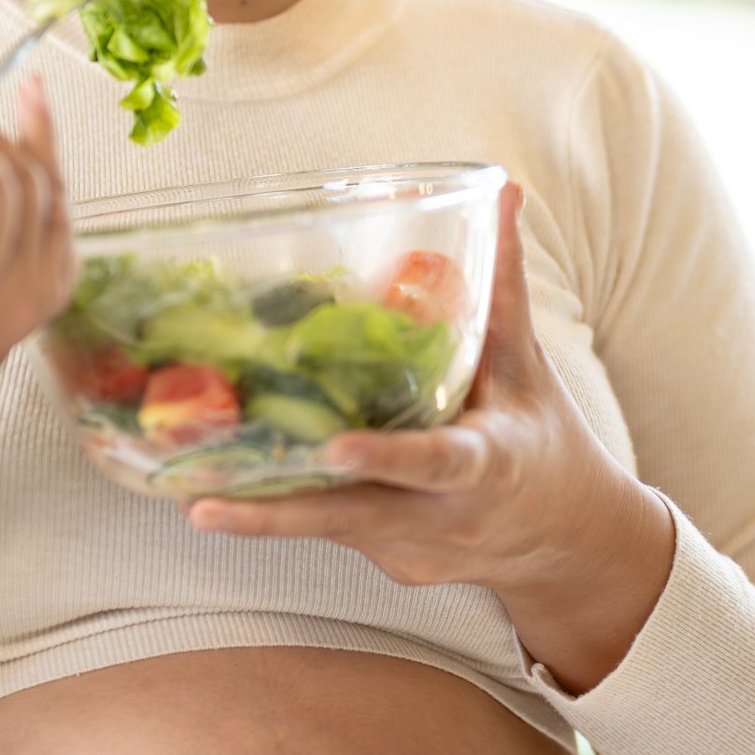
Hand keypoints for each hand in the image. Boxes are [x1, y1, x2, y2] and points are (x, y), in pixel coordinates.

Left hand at [182, 181, 673, 685]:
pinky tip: (219, 492)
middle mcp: (441, 516)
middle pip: (349, 514)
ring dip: (257, 511)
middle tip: (202, 504)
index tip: (338, 450)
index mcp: (487, 464)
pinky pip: (327, 528)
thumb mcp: (526, 364)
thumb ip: (502, 283)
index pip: (438, 463)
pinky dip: (282, 506)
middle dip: (275, 513)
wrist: (570, 546)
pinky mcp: (386, 562)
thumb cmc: (543, 438)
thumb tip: (504, 192)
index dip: (388, 457)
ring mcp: (409, 547)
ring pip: (325, 526)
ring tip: (185, 494)